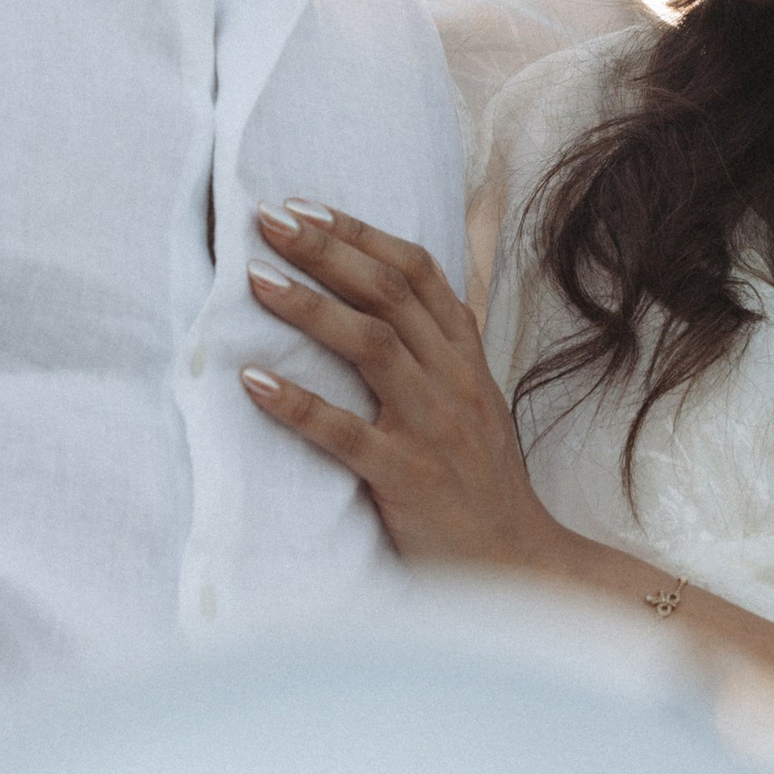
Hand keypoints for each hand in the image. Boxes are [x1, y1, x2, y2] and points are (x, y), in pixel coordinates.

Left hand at [240, 202, 569, 570]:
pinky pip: (346, 433)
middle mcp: (453, 382)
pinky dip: (297, 403)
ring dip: (309, 307)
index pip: (418, 273)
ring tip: (254, 279)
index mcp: (465, 359)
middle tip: (265, 219)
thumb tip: (439, 270)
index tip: (306, 208)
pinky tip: (253, 380)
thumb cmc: (484, 483)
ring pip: (372, 346)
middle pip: (389, 294)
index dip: (361, 234)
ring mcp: (433, 429)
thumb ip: (450, 339)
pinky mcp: (408, 479)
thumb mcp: (478, 399)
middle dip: (325, 250)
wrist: (520, 566)